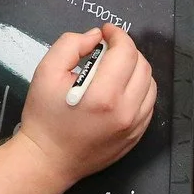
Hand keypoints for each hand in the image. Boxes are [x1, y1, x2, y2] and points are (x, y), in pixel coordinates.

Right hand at [12, 25, 156, 187]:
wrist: (48, 160)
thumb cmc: (44, 117)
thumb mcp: (45, 72)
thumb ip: (69, 45)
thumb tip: (95, 36)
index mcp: (103, 95)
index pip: (126, 52)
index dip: (117, 35)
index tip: (106, 32)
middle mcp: (126, 111)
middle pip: (142, 65)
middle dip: (126, 50)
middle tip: (107, 49)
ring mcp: (134, 126)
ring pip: (150, 84)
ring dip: (135, 69)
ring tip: (115, 69)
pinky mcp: (136, 136)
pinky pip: (148, 104)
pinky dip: (138, 89)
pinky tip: (119, 90)